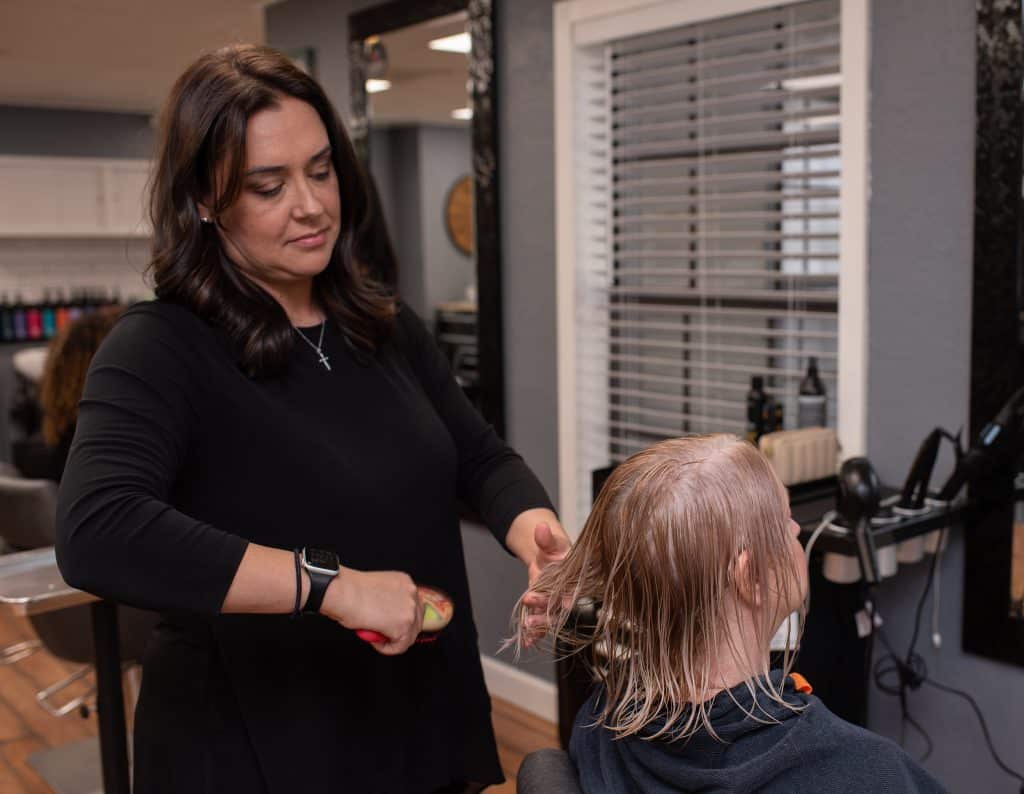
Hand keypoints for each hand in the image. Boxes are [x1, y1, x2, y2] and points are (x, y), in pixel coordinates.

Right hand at [321, 568, 422, 655]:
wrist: (343, 592)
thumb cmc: (350, 590)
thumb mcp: (377, 589)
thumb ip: (389, 600)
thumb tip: (388, 615)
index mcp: (405, 582)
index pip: (413, 606)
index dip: (401, 618)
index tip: (391, 624)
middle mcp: (412, 594)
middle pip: (416, 621)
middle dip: (401, 631)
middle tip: (383, 633)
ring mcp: (410, 611)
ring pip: (409, 636)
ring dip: (393, 640)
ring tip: (376, 636)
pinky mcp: (403, 626)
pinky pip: (400, 646)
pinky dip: (387, 649)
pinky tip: (375, 641)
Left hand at [507, 511, 571, 646]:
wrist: (548, 555)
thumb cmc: (555, 548)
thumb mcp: (550, 541)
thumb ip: (545, 538)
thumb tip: (541, 527)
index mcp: (573, 578)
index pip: (573, 588)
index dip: (568, 596)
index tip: (563, 603)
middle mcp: (566, 593)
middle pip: (558, 607)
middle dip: (545, 613)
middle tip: (530, 618)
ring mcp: (555, 602)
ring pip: (549, 617)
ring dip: (539, 625)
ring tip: (526, 630)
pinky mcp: (545, 607)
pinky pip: (541, 621)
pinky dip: (534, 632)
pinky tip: (526, 642)